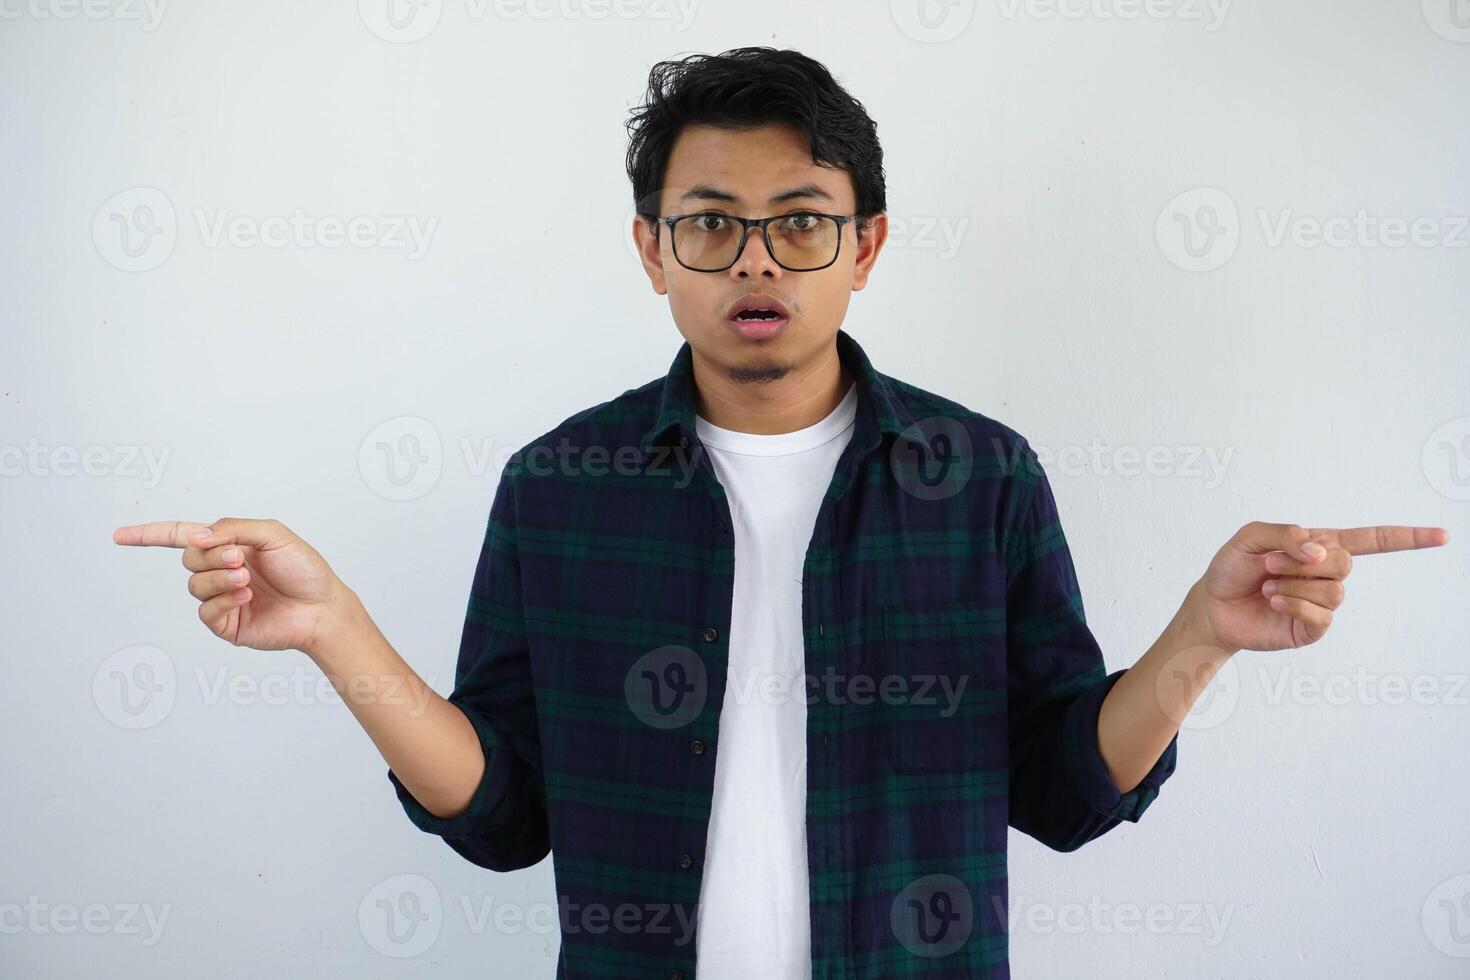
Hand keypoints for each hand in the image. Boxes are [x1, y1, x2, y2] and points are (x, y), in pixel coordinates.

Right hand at [112, 518, 359, 655]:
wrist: (321, 607)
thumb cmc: (304, 569)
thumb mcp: (273, 534)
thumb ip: (233, 527)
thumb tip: (197, 535)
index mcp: (229, 545)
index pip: (180, 536)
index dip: (148, 535)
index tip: (118, 536)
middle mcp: (221, 570)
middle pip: (188, 557)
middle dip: (210, 555)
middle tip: (240, 558)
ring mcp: (221, 598)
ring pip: (194, 584)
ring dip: (219, 578)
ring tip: (247, 580)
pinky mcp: (225, 624)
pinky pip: (205, 610)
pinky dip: (224, 600)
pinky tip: (247, 598)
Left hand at [1191, 521, 1448, 652]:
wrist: (1212, 606)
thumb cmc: (1232, 569)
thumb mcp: (1251, 537)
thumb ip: (1286, 533)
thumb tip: (1319, 549)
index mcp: (1319, 547)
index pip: (1371, 540)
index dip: (1406, 538)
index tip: (1443, 537)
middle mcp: (1326, 574)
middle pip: (1345, 563)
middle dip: (1303, 561)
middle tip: (1269, 565)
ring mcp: (1322, 603)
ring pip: (1334, 589)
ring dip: (1294, 583)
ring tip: (1268, 585)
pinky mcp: (1313, 628)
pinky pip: (1322, 614)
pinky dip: (1294, 603)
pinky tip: (1273, 601)